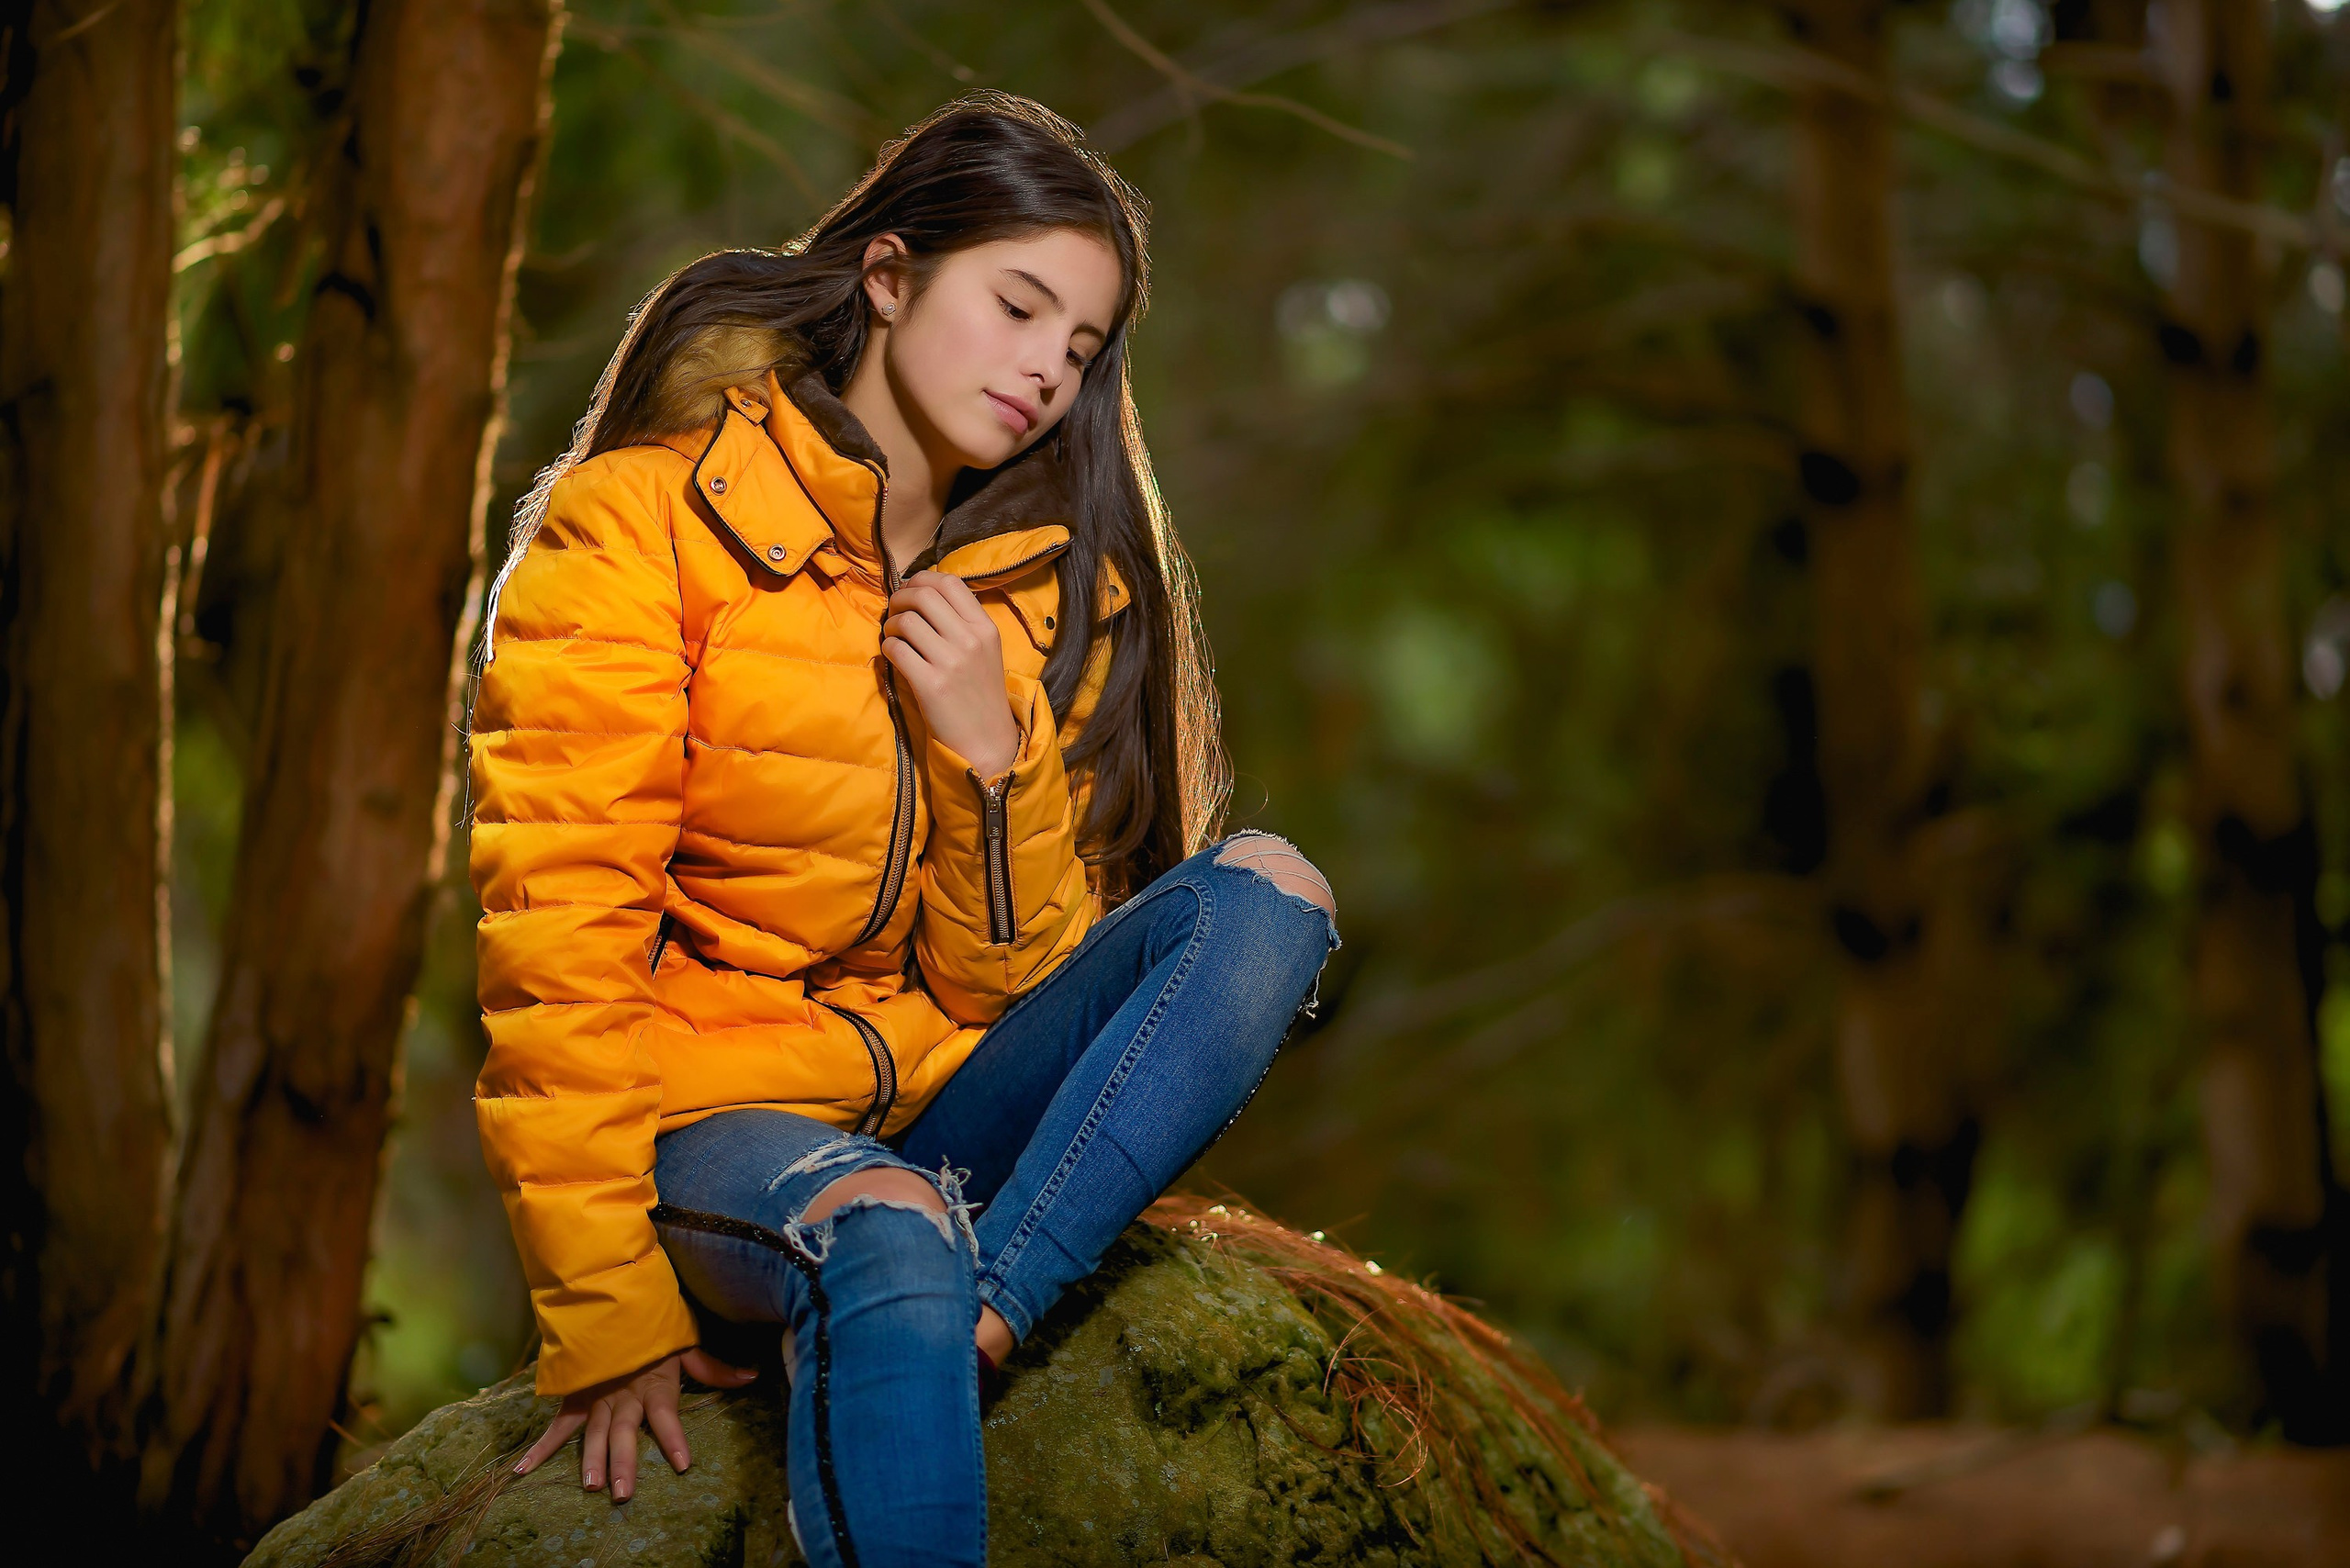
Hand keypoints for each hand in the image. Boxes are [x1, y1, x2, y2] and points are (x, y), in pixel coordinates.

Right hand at [513, 1348, 755, 1500]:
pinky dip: (540, 1447)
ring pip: (593, 1432)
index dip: (673, 1438)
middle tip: (623, 1493)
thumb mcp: (687, 1343)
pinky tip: (523, 1470)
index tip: (681, 1463)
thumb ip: (715, 1368)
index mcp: (654, 1384)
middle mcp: (625, 1394)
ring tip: (591, 1485)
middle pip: (625, 1432)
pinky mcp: (576, 1394)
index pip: (666, 1415)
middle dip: (624, 1462)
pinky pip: (558, 1423)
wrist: (612, 1295)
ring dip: (591, 1459)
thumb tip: (752, 1376)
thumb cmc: (654, 1324)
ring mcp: (597, 1395)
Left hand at [882, 571, 1019, 780]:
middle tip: (895, 612)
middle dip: (900, 598)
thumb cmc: (979, 693)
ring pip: (906, 621)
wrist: (986, 740)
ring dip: (891, 625)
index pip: (949, 582)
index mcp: (985, 627)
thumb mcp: (984, 650)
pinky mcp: (930, 684)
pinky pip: (896, 649)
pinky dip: (887, 648)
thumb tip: (921, 593)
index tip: (911, 590)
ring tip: (894, 637)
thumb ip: (961, 621)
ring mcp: (951, 662)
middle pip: (923, 595)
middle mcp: (970, 640)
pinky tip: (893, 656)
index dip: (922, 579)